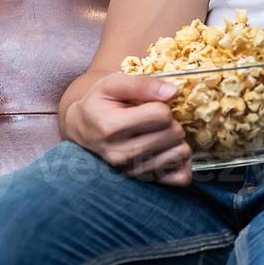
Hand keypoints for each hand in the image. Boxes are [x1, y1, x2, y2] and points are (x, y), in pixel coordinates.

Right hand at [64, 73, 193, 185]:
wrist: (83, 129)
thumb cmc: (100, 103)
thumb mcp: (113, 84)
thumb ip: (143, 84)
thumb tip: (173, 92)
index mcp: (112, 127)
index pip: (161, 115)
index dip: (162, 105)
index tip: (151, 105)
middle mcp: (121, 154)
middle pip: (174, 134)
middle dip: (172, 121)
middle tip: (157, 119)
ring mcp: (132, 170)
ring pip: (180, 153)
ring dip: (177, 140)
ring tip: (160, 133)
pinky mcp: (142, 181)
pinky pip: (180, 176)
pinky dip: (180, 161)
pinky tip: (167, 150)